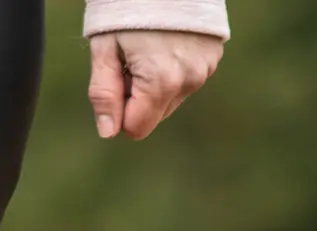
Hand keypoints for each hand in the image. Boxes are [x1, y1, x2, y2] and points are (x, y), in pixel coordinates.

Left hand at [88, 31, 222, 140]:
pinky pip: (186, 80)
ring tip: (149, 45)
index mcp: (160, 82)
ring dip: (155, 82)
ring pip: (170, 98)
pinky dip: (173, 68)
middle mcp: (188, 82)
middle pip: (154, 115)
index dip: (119, 110)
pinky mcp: (211, 60)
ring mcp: (203, 71)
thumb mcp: (105, 47)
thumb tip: (108, 132)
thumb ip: (104, 93)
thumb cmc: (127, 6)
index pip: (135, 128)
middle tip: (130, 57)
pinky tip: (166, 41)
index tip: (115, 79)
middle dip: (138, 95)